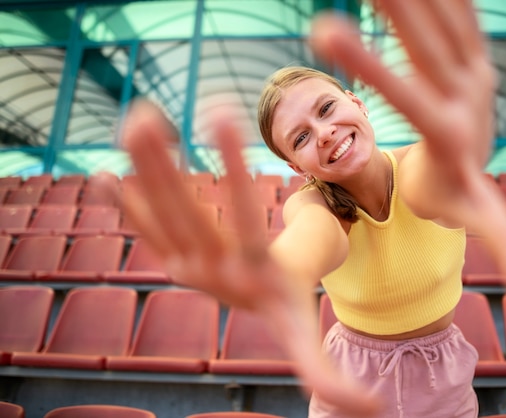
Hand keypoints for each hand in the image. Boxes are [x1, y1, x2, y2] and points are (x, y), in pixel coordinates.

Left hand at [117, 101, 380, 415]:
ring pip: (160, 210)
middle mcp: (211, 270)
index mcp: (251, 275)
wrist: (254, 304)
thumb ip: (328, 374)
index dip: (234, 173)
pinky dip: (124, 200)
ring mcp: (184, 264)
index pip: (243, 221)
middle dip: (164, 165)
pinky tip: (101, 173)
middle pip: (184, 213)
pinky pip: (145, 225)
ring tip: (133, 119)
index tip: (223, 117)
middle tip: (143, 116)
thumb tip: (373, 412)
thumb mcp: (308, 333)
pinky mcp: (170, 258)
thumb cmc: (288, 304)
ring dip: (143, 166)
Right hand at [309, 0, 505, 294]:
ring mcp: (472, 69)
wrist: (474, 160)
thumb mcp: (477, 219)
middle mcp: (466, 94)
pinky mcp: (470, 54)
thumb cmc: (457, 194)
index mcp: (453, 133)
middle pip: (428, 47)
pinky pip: (456, 14)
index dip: (370, 67)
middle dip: (393, 9)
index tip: (325, 33)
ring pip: (444, 20)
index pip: (411, 99)